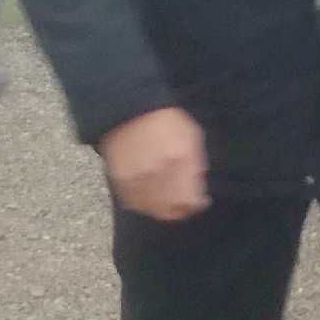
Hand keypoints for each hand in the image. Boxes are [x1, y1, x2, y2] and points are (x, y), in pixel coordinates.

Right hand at [100, 104, 209, 220]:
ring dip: (162, 208)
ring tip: (166, 200)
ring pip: (152, 209)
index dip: (196, 204)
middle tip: (183, 205)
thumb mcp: (191, 136)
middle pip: (171, 209)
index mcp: (179, 159)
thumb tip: (198, 192)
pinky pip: (134, 203)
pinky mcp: (120, 181)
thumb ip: (196, 165)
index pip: (189, 200)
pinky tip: (149, 195)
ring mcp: (136, 178)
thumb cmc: (166, 121)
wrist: (129, 110)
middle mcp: (157, 172)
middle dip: (180, 209)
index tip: (199, 202)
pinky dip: (144, 203)